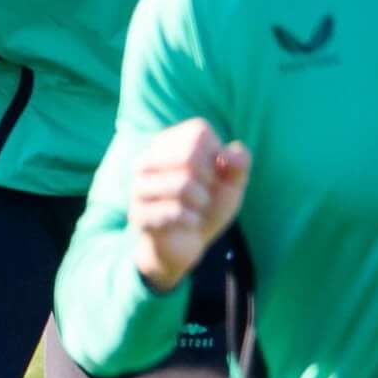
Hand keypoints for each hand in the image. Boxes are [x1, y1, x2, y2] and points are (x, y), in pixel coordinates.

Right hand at [124, 119, 252, 291]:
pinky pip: (174, 212)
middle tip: (205, 194)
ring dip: (201, 202)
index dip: (216, 155)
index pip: (199, 133)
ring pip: (182, 184)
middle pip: (189, 155)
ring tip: (197, 209)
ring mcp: (138, 187)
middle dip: (209, 179)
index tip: (212, 173)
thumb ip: (239, 164)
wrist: (186, 244)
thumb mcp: (231, 184)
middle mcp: (147, 159)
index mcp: (168, 143)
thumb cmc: (208, 206)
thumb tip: (230, 152)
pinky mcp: (138, 214)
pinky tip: (189, 223)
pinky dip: (192, 220)